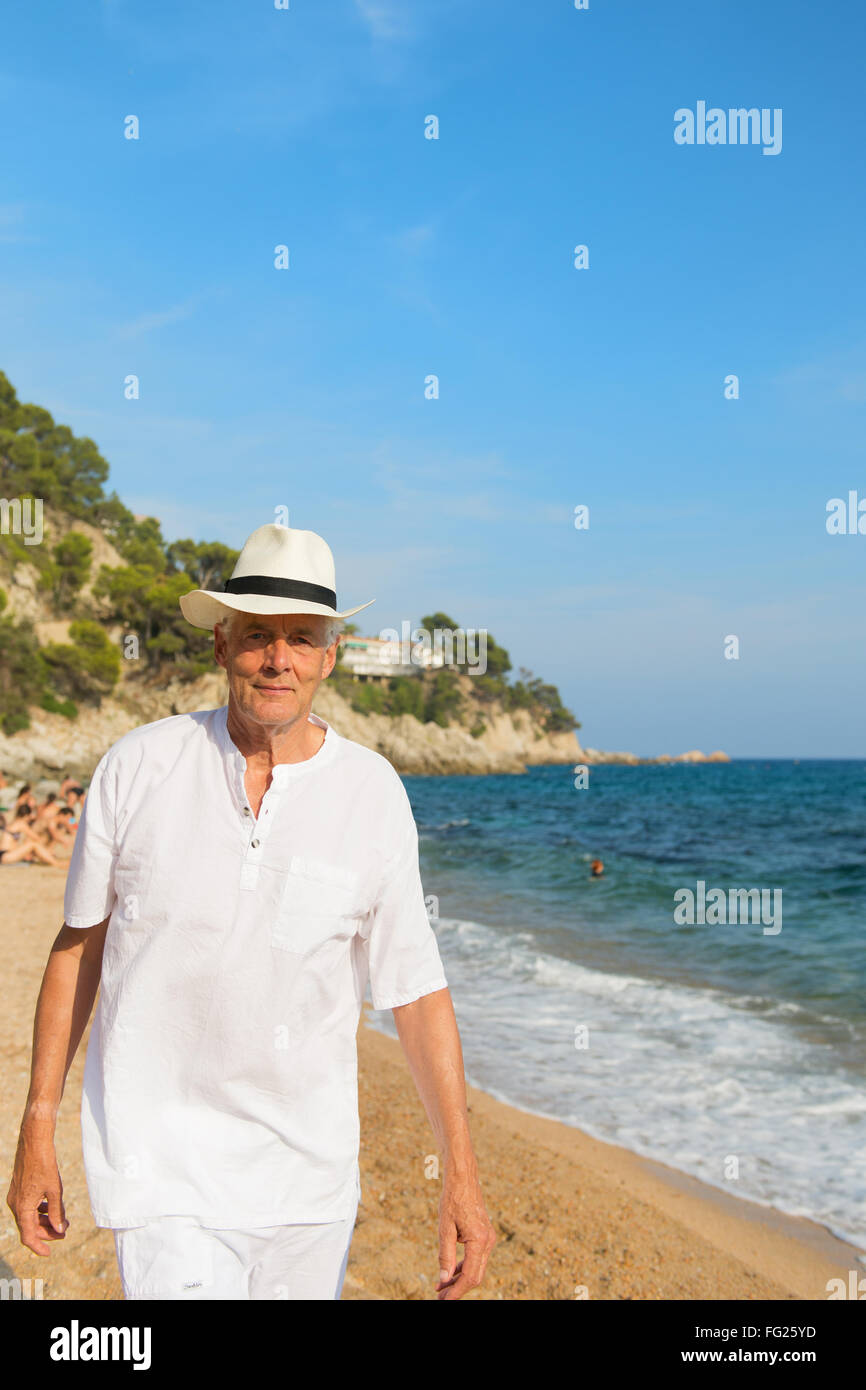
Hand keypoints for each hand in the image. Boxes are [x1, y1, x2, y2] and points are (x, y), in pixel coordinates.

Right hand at [6, 1126, 68, 1256]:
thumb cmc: (45, 1164)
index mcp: (22, 1208)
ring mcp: (16, 1196)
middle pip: (30, 1227)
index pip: (28, 1236)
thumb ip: (57, 1211)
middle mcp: (16, 1204)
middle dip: (47, 1231)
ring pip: (30, 1216)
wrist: (35, 1142)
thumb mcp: (55, 1190)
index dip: (38, 1246)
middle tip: (64, 1231)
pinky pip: (29, 1206)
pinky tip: (53, 1207)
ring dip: (45, 1220)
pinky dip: (41, 1210)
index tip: (48, 1253)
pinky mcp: (20, 1188)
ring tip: (63, 1219)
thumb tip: (60, 1229)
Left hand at [435, 1167, 495, 1299]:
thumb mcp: (445, 1228)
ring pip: (476, 1269)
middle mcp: (488, 1242)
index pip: (470, 1276)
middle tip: (440, 1298)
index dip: (457, 1292)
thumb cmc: (452, 1199)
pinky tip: (450, 1274)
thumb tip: (444, 1280)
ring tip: (441, 1289)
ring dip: (460, 1280)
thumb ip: (445, 1255)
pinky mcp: (484, 1236)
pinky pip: (476, 1259)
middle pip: (475, 1276)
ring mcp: (488, 1239)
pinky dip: (463, 1268)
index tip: (444, 1301)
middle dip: (458, 1289)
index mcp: (480, 1240)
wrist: (463, 1179)